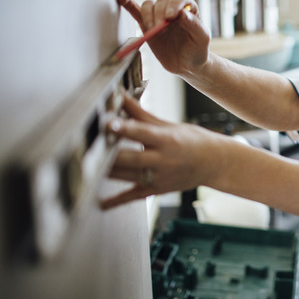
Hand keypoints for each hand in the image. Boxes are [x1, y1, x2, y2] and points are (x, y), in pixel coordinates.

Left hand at [100, 94, 232, 209]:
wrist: (214, 163)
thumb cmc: (192, 141)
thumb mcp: (168, 126)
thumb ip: (141, 114)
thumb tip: (121, 96)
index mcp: (166, 140)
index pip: (141, 132)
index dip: (124, 128)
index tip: (108, 122)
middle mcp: (162, 160)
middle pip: (130, 158)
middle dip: (109, 153)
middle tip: (89, 146)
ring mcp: (159, 177)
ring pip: (126, 176)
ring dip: (105, 171)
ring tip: (85, 166)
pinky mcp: (156, 190)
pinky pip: (132, 196)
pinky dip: (115, 201)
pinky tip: (99, 202)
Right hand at [117, 0, 209, 75]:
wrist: (186, 64)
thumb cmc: (197, 50)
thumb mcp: (202, 38)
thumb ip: (194, 25)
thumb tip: (182, 13)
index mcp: (188, 8)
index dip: (174, 4)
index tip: (170, 17)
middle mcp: (172, 8)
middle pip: (162, 1)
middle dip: (159, 13)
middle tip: (160, 28)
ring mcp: (159, 16)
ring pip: (148, 5)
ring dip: (147, 15)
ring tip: (153, 30)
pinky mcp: (147, 24)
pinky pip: (136, 11)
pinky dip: (129, 5)